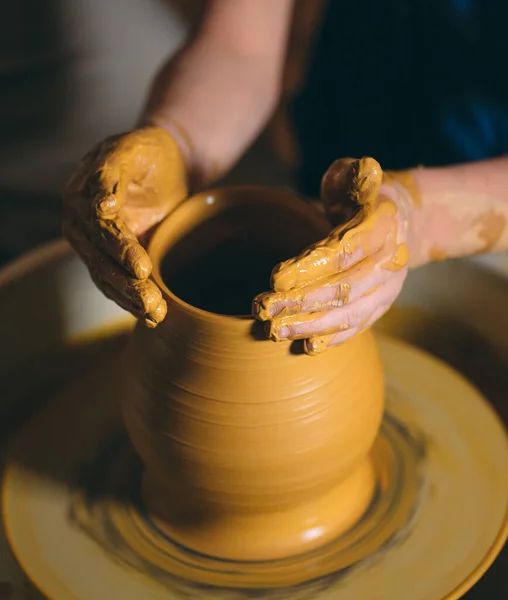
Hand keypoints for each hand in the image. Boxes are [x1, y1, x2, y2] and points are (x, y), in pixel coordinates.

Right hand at [63, 127, 186, 326]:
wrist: (163, 164)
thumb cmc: (147, 152)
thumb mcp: (130, 149)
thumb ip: (111, 173)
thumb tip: (101, 207)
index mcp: (80, 198)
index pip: (100, 230)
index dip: (120, 249)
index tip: (142, 267)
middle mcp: (82, 227)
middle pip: (102, 262)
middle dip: (127, 285)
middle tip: (152, 302)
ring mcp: (97, 247)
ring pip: (109, 279)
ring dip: (132, 300)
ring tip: (156, 314)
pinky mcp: (114, 259)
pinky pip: (119, 284)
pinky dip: (134, 302)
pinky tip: (154, 317)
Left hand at [253, 157, 415, 353]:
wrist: (403, 223)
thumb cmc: (363, 196)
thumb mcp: (358, 176)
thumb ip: (356, 174)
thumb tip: (366, 169)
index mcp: (382, 225)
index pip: (344, 251)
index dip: (310, 267)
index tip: (274, 278)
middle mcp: (390, 261)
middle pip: (344, 288)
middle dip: (301, 302)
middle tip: (263, 308)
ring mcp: (388, 288)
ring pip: (350, 313)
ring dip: (311, 325)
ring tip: (274, 331)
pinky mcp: (381, 306)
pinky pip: (358, 326)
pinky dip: (332, 338)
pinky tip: (305, 347)